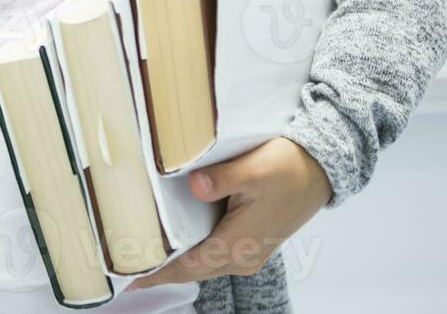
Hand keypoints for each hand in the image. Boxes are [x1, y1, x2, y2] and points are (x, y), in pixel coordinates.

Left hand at [125, 137, 331, 290]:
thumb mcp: (254, 168)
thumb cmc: (288, 168)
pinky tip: (174, 239)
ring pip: (203, 263)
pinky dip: (191, 252)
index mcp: (239, 245)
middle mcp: (242, 257)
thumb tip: (193, 185)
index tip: (129, 278)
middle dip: (160, 269)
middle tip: (125, 262)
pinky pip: (213, 254)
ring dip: (175, 261)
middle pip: (192, 269)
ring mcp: (248, 252)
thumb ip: (221, 179)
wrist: (322, 170)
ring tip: (142, 251)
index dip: (157, 273)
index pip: (188, 266)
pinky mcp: (251, 242)